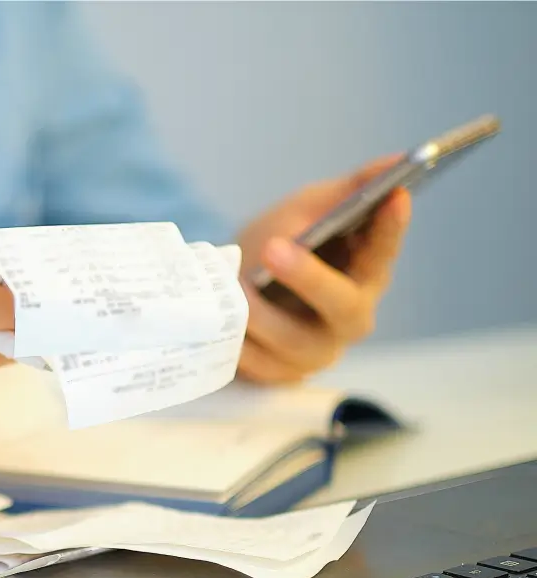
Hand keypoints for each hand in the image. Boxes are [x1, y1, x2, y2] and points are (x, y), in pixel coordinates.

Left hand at [235, 156, 412, 382]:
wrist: (231, 283)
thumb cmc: (280, 241)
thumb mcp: (307, 209)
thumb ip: (347, 190)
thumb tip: (395, 161)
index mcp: (365, 273)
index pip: (384, 251)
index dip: (391, 228)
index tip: (394, 196)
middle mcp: (349, 318)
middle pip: (344, 306)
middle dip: (310, 278)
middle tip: (274, 248)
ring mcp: (316, 351)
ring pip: (295, 341)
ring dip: (261, 313)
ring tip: (233, 286)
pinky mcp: (280, 374)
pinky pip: (260, 366)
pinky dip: (240, 344)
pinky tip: (222, 323)